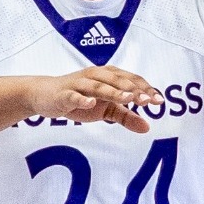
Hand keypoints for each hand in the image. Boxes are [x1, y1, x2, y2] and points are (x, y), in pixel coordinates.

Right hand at [27, 66, 164, 131]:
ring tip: (128, 99)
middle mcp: (96, 75)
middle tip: (147, 101)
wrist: (45, 96)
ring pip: (99, 86)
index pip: (131, 80)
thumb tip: (147, 128)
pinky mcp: (64, 93)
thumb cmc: (80, 98)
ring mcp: (79, 83)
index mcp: (109, 76)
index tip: (159, 101)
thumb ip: (126, 117)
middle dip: (134, 90)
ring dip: (114, 92)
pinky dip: (82, 98)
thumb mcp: (106, 110)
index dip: (145, 89)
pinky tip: (91, 103)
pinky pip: (74, 95)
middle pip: (118, 81)